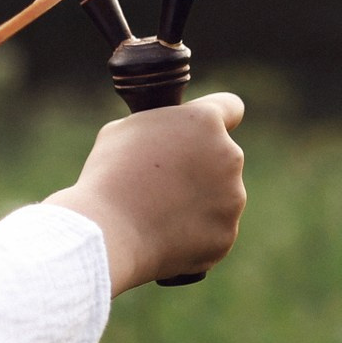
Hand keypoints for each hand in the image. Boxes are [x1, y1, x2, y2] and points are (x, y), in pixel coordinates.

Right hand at [46, 94, 245, 292]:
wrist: (109, 232)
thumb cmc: (109, 176)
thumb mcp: (124, 131)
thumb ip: (159, 128)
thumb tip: (165, 138)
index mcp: (204, 122)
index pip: (230, 107)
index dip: (216, 120)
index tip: (204, 134)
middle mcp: (229, 155)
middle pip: (222, 158)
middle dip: (201, 168)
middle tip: (165, 184)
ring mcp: (232, 198)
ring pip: (220, 197)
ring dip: (199, 203)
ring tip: (158, 214)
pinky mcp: (226, 234)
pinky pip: (214, 231)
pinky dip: (195, 235)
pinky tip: (164, 236)